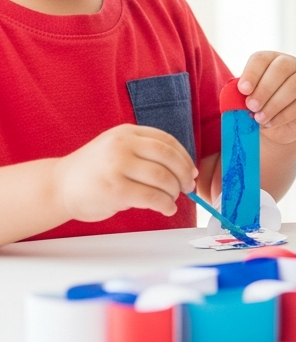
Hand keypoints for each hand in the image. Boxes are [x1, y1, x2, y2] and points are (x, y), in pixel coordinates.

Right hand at [51, 125, 196, 221]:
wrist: (59, 186)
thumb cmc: (94, 171)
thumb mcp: (118, 149)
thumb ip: (145, 153)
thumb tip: (184, 169)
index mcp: (126, 133)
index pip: (166, 141)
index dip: (184, 157)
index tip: (191, 171)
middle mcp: (122, 145)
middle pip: (168, 158)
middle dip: (184, 175)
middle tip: (188, 187)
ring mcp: (117, 166)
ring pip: (162, 178)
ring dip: (174, 192)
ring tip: (172, 199)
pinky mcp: (115, 189)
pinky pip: (152, 197)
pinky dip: (166, 205)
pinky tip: (166, 208)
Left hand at [239, 52, 295, 145]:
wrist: (276, 125)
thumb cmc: (258, 106)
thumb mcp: (246, 98)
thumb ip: (240, 95)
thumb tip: (236, 99)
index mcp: (270, 60)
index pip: (261, 59)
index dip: (252, 73)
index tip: (243, 90)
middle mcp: (290, 65)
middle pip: (280, 69)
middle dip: (264, 89)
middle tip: (251, 106)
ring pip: (293, 86)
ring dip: (274, 104)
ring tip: (259, 118)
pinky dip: (282, 116)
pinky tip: (269, 123)